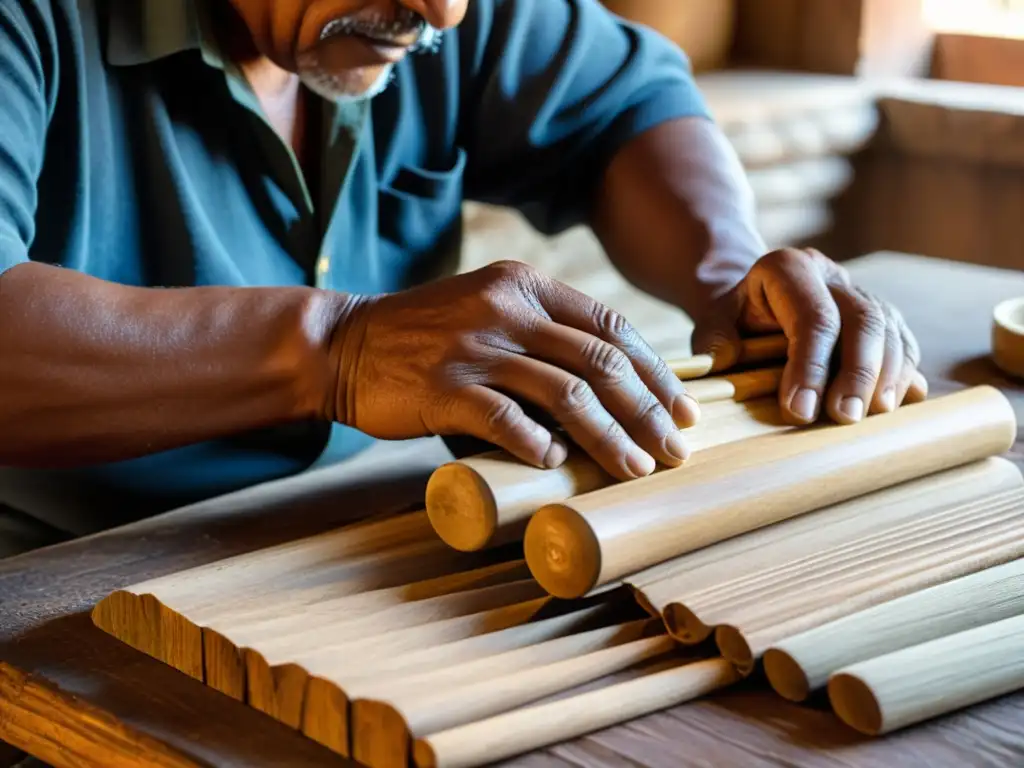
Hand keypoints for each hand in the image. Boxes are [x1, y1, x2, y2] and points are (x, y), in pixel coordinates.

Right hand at [330, 260, 700, 479]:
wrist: (342, 344)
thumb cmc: (425, 337)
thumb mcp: (488, 311)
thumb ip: (542, 334)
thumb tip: (611, 385)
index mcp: (525, 286)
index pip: (611, 328)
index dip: (656, 372)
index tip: (683, 409)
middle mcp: (506, 309)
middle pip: (600, 362)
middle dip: (647, 411)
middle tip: (674, 449)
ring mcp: (475, 347)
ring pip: (566, 394)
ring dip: (610, 437)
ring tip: (637, 468)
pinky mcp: (445, 388)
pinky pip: (506, 421)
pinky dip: (539, 445)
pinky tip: (559, 465)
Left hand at [691, 248, 927, 424]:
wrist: (754, 303)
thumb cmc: (732, 319)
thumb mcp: (711, 323)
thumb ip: (714, 339)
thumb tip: (726, 359)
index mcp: (789, 268)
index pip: (813, 317)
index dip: (811, 366)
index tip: (800, 412)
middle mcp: (831, 274)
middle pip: (863, 320)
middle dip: (858, 373)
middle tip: (846, 418)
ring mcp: (861, 292)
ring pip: (890, 329)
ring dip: (887, 376)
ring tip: (874, 416)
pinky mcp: (881, 315)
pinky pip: (903, 341)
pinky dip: (903, 374)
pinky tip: (894, 403)